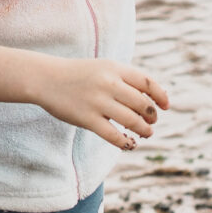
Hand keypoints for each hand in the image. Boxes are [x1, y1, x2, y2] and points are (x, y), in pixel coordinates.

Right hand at [24, 57, 170, 149]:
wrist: (45, 78)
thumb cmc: (78, 75)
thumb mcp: (104, 68)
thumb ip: (125, 79)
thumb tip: (153, 98)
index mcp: (115, 68)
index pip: (147, 82)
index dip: (161, 96)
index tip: (166, 106)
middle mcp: (109, 84)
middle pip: (142, 104)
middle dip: (152, 116)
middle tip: (152, 122)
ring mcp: (97, 102)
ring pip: (132, 121)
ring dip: (144, 130)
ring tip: (146, 133)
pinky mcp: (87, 119)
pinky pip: (113, 136)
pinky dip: (125, 142)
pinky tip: (129, 144)